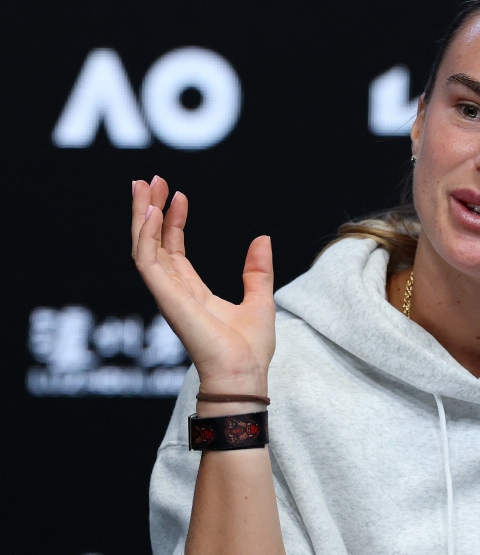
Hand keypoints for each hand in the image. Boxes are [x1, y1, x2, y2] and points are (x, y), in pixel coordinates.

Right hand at [131, 176, 275, 407]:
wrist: (245, 374)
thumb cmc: (251, 349)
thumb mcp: (260, 299)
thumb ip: (257, 271)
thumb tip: (263, 239)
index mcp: (193, 293)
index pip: (174, 251)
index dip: (173, 222)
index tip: (178, 196)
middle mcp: (175, 292)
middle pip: (153, 244)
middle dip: (148, 211)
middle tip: (147, 180)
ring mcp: (168, 294)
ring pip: (143, 247)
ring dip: (141, 215)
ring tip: (143, 185)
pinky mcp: (167, 297)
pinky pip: (147, 260)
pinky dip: (146, 234)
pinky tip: (150, 211)